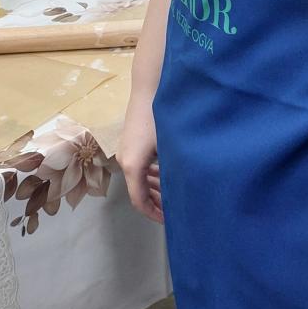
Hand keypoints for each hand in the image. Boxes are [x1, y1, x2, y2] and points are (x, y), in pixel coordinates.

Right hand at [117, 96, 163, 223]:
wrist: (149, 89)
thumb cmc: (159, 118)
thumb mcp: (169, 149)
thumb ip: (172, 172)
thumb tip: (182, 192)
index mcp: (133, 166)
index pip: (138, 201)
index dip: (153, 214)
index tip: (169, 220)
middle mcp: (125, 161)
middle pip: (138, 190)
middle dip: (156, 202)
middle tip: (175, 209)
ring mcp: (126, 151)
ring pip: (139, 178)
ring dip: (154, 187)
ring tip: (174, 193)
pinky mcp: (130, 142)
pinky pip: (139, 166)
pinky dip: (151, 174)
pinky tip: (166, 173)